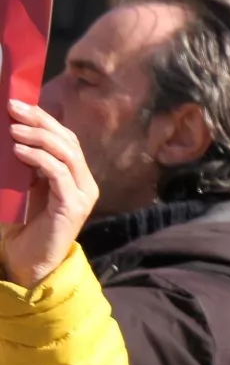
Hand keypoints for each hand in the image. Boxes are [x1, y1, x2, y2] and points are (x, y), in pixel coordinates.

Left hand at [0, 100, 98, 289]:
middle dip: (40, 121)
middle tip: (13, 108)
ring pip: (67, 154)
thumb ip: (24, 162)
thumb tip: (10, 131)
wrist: (29, 261)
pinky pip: (59, 174)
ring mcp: (82, 195)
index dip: (44, 118)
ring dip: (39, 137)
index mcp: (75, 176)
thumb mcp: (23, 184)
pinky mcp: (73, 207)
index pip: (65, 138)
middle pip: (68, 141)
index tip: (17, 103)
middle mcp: (84, 183)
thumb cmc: (22, 223)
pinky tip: (19, 151)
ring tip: (13, 129)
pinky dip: (39, 158)